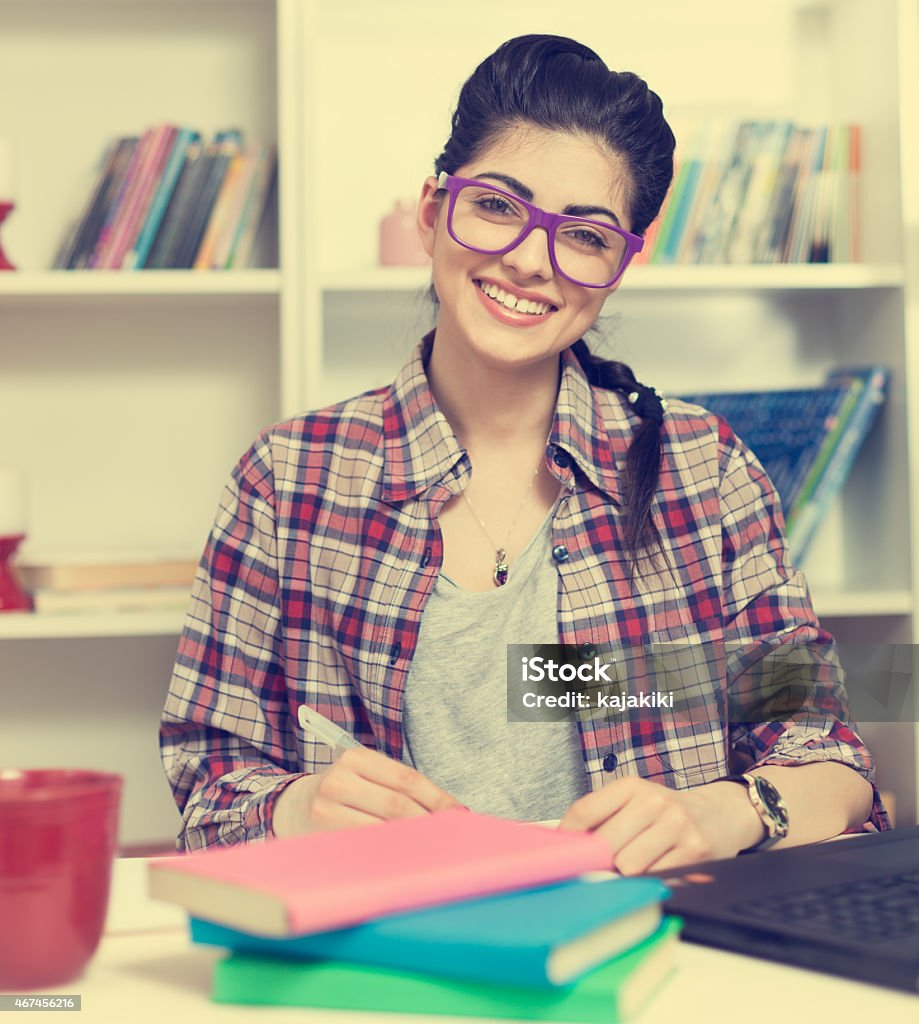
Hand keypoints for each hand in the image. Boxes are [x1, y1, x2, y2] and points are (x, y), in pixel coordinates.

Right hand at [272, 747, 464, 836]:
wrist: (292, 808)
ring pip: (382, 830)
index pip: (407, 779)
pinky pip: (365, 848)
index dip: (438, 799)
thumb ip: (399, 788)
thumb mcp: (365, 777)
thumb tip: (448, 812)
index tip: (460, 815)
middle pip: (397, 805)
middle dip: (429, 823)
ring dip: (414, 842)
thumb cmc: (345, 794)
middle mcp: (339, 780)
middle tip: (453, 838)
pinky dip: (390, 855)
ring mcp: (326, 810)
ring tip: (436, 850)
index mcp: (356, 757)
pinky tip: (406, 860)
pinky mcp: (320, 837)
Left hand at [558, 777, 764, 874]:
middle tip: (601, 868)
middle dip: (599, 862)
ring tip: (631, 869)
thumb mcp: (635, 802)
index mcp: (632, 786)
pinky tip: (653, 873)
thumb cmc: (666, 814)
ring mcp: (676, 825)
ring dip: (624, 875)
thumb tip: (566, 846)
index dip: (568, 836)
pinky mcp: (694, 850)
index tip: (562, 852)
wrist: (720, 814)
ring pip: (628, 866)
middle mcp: (653, 801)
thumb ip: (604, 818)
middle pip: (605, 844)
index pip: (585, 810)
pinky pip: (656, 877)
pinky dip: (648, 882)